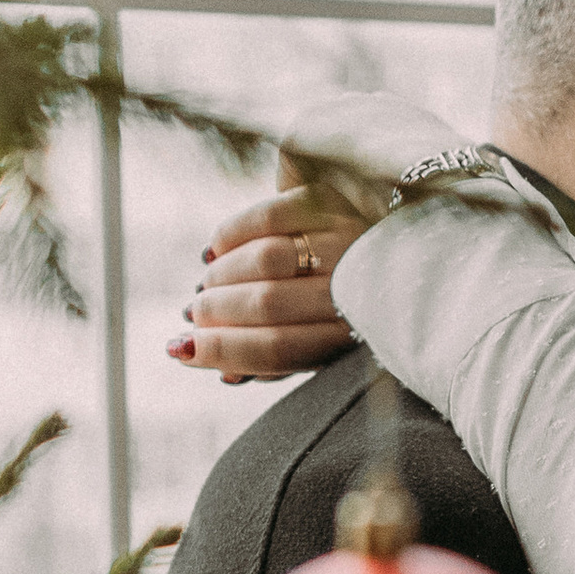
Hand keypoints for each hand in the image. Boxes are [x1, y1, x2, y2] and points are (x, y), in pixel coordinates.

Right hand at [171, 162, 370, 384]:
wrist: (389, 251)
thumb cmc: (336, 309)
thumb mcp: (312, 345)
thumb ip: (270, 360)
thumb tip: (222, 374)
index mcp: (351, 335)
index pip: (280, 349)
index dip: (225, 351)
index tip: (184, 351)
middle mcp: (354, 286)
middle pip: (267, 304)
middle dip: (215, 311)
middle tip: (194, 313)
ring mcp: (346, 238)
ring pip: (265, 259)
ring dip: (222, 276)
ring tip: (206, 286)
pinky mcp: (329, 200)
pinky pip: (267, 216)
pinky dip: (230, 234)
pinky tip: (217, 251)